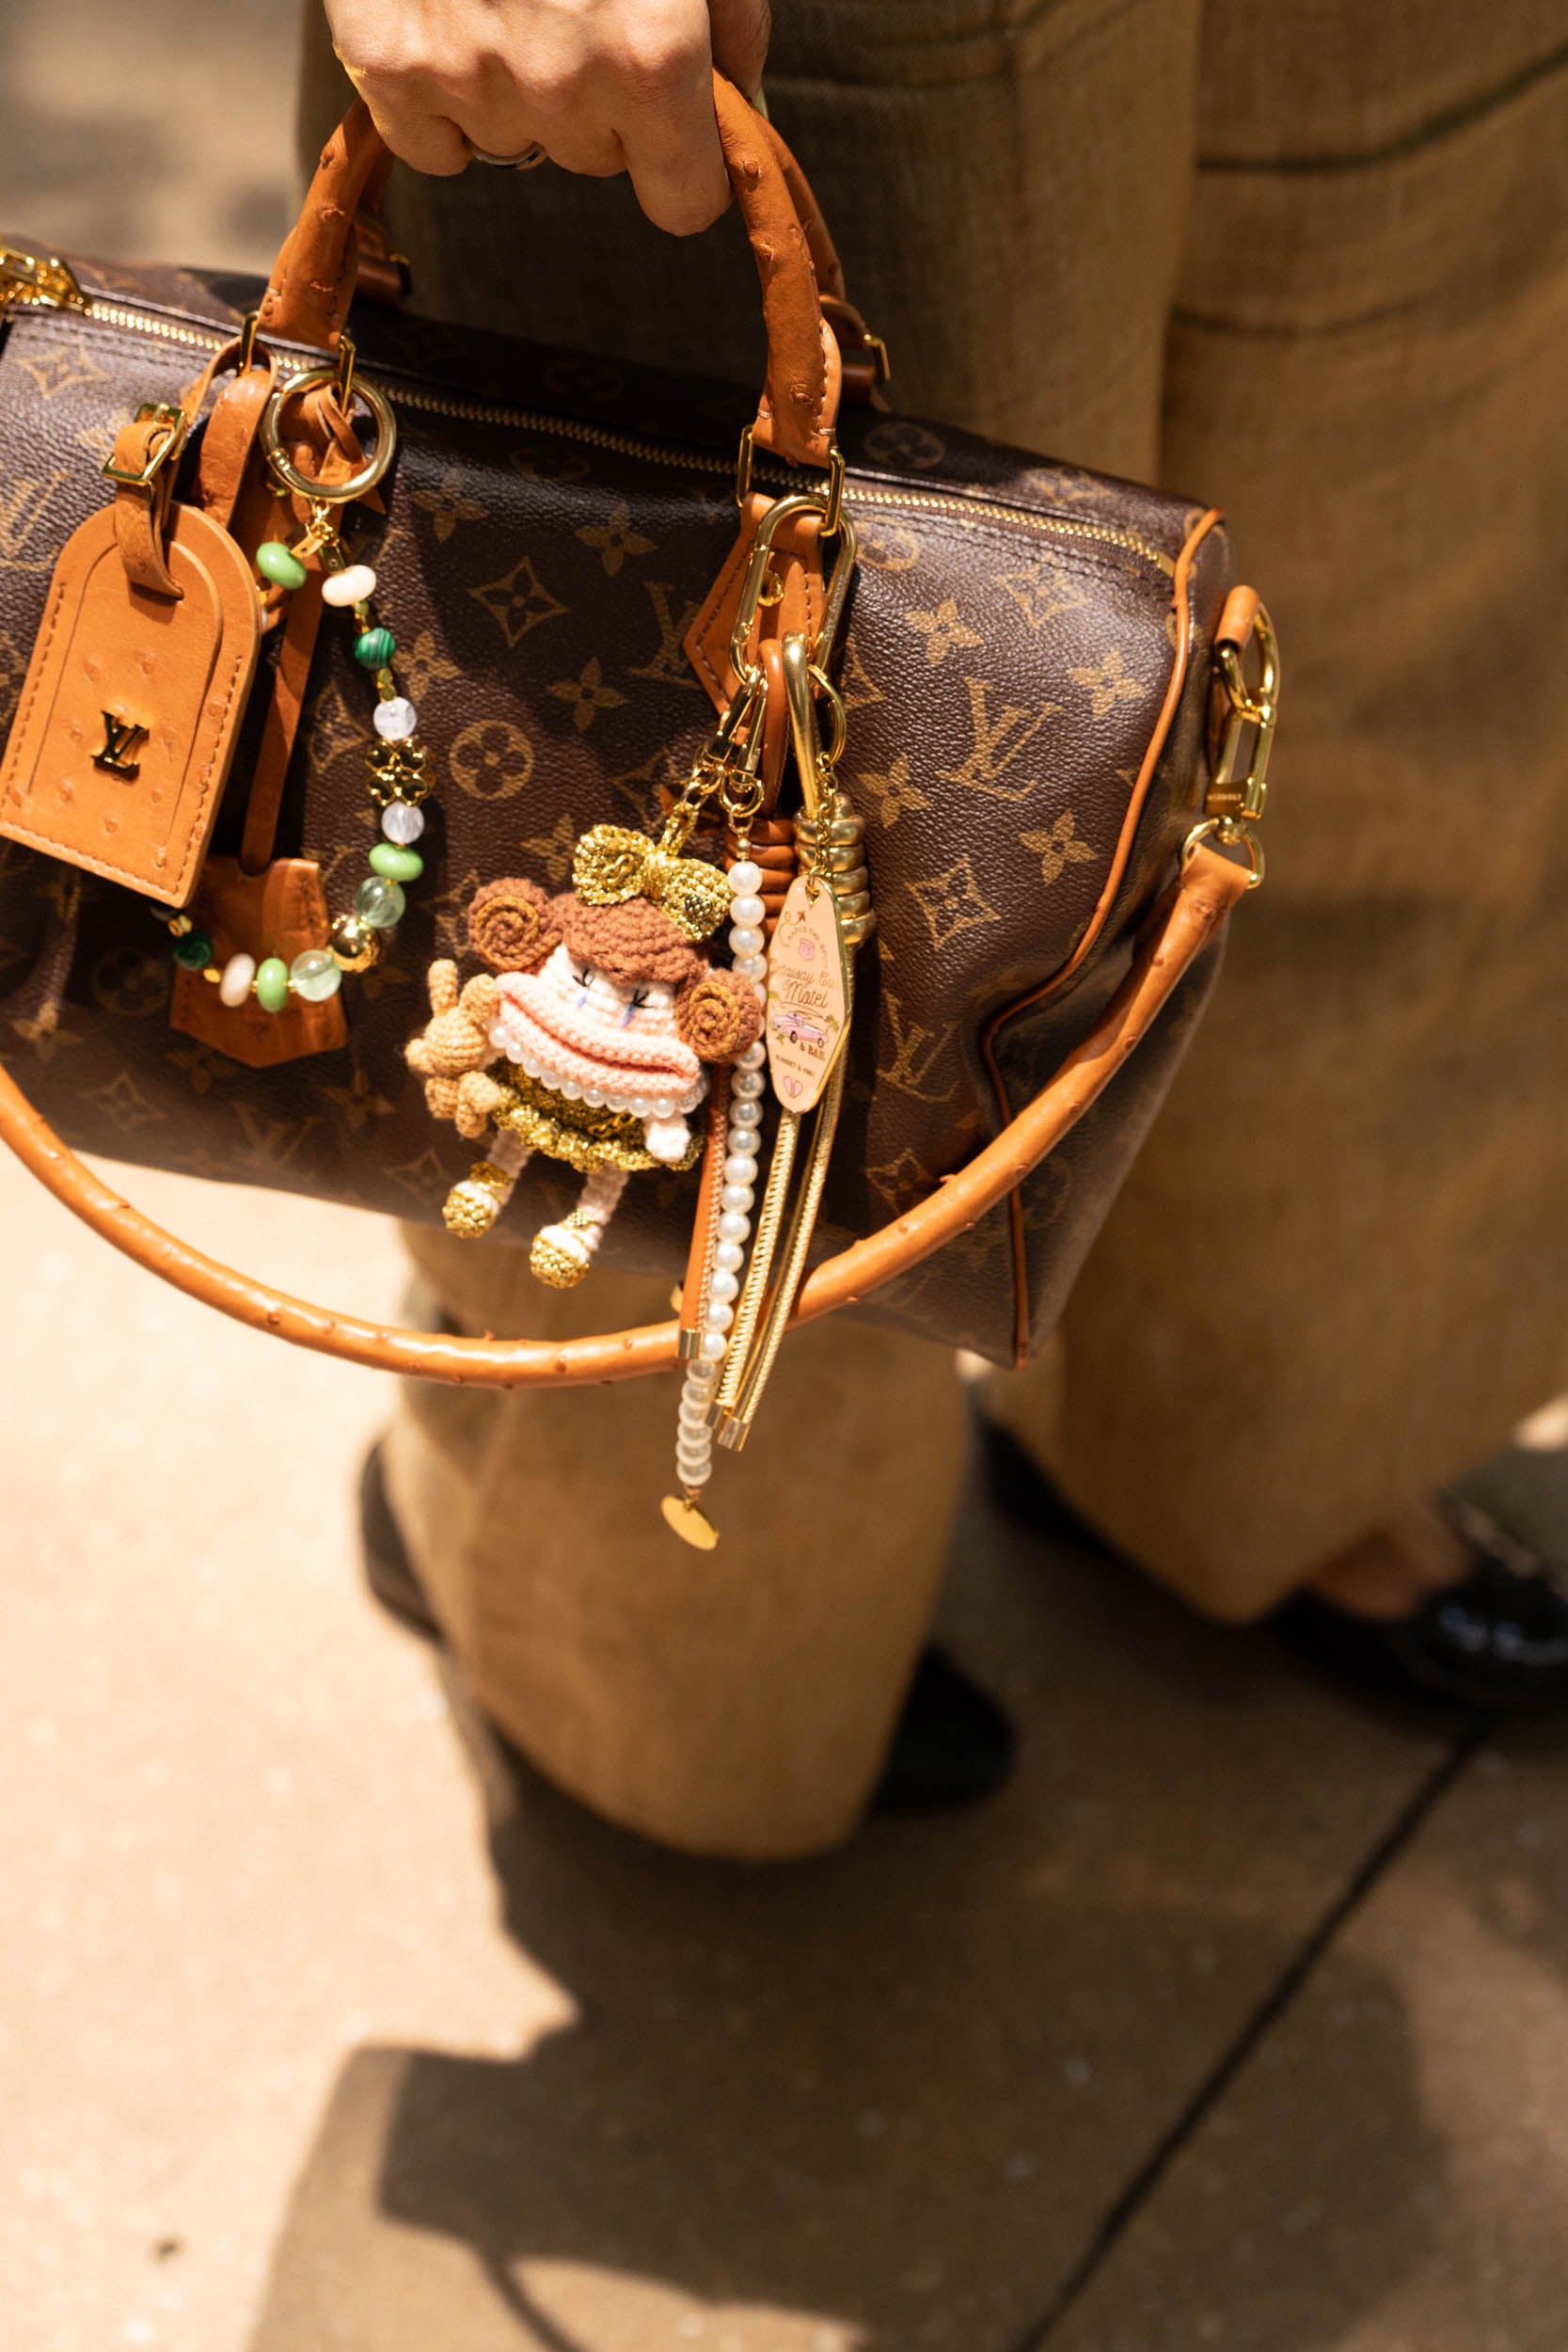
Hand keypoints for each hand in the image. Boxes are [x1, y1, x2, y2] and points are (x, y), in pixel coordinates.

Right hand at [325, 0, 770, 234]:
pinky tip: (456, 27)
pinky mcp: (389, 59)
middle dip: (602, 102)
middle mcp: (562, 79)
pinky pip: (432, 145)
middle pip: (598, 161)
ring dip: (522, 89)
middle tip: (579, 0)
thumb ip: (731, 26)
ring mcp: (469, 75)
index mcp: (652, 53)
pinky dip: (442, 103)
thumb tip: (742, 107)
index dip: (687, 166)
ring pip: (517, 144)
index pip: (684, 202)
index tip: (679, 138)